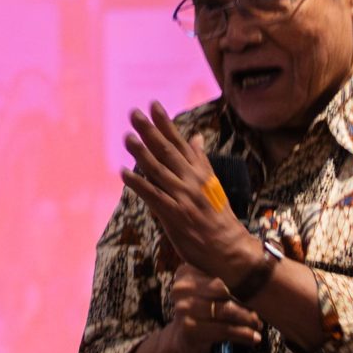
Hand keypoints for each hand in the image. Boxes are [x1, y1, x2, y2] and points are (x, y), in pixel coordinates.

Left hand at [121, 102, 259, 283]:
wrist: (229, 246)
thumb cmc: (219, 216)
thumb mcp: (212, 182)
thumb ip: (200, 159)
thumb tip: (196, 136)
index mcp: (201, 171)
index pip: (181, 142)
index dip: (166, 124)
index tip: (154, 105)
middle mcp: (192, 180)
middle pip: (168, 151)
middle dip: (150, 131)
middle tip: (135, 113)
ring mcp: (183, 196)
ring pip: (158, 170)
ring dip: (141, 153)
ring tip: (127, 137)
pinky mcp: (175, 214)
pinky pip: (153, 196)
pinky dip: (137, 184)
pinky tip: (123, 173)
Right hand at [149, 262, 261, 352]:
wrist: (183, 340)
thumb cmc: (203, 312)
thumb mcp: (210, 291)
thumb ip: (227, 281)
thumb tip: (259, 279)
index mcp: (187, 272)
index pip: (221, 271)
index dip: (242, 280)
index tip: (259, 288)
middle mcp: (182, 288)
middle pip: (224, 290)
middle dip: (245, 302)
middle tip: (260, 312)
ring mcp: (184, 308)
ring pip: (226, 311)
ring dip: (247, 320)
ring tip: (258, 325)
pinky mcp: (189, 328)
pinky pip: (224, 329)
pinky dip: (242, 334)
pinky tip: (254, 338)